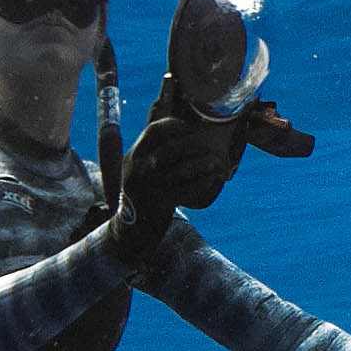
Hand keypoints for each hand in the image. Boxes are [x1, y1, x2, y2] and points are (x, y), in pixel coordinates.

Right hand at [119, 104, 244, 220]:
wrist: (134, 227)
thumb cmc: (143, 190)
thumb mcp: (138, 167)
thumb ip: (152, 148)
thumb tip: (178, 123)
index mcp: (134, 156)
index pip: (154, 131)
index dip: (175, 125)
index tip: (190, 128)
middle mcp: (140, 170)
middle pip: (171, 149)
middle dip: (194, 144)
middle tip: (208, 145)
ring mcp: (151, 187)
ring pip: (181, 170)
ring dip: (202, 163)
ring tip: (216, 161)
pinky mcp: (162, 203)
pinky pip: (187, 190)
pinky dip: (202, 183)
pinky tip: (212, 178)